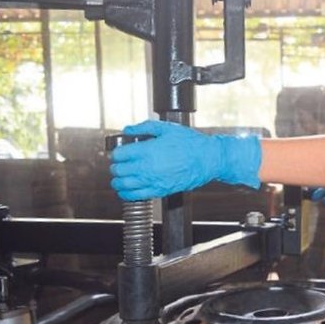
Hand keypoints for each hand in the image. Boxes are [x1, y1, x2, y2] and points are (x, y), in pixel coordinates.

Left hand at [110, 120, 260, 200]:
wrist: (207, 160)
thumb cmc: (191, 144)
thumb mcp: (167, 128)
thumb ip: (145, 127)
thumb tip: (128, 129)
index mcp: (147, 151)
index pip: (119, 154)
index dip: (116, 153)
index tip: (119, 152)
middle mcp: (147, 168)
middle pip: (119, 170)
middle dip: (116, 166)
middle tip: (119, 164)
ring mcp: (153, 181)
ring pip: (124, 185)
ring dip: (118, 181)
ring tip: (119, 178)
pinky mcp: (160, 191)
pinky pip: (136, 196)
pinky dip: (126, 194)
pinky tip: (126, 190)